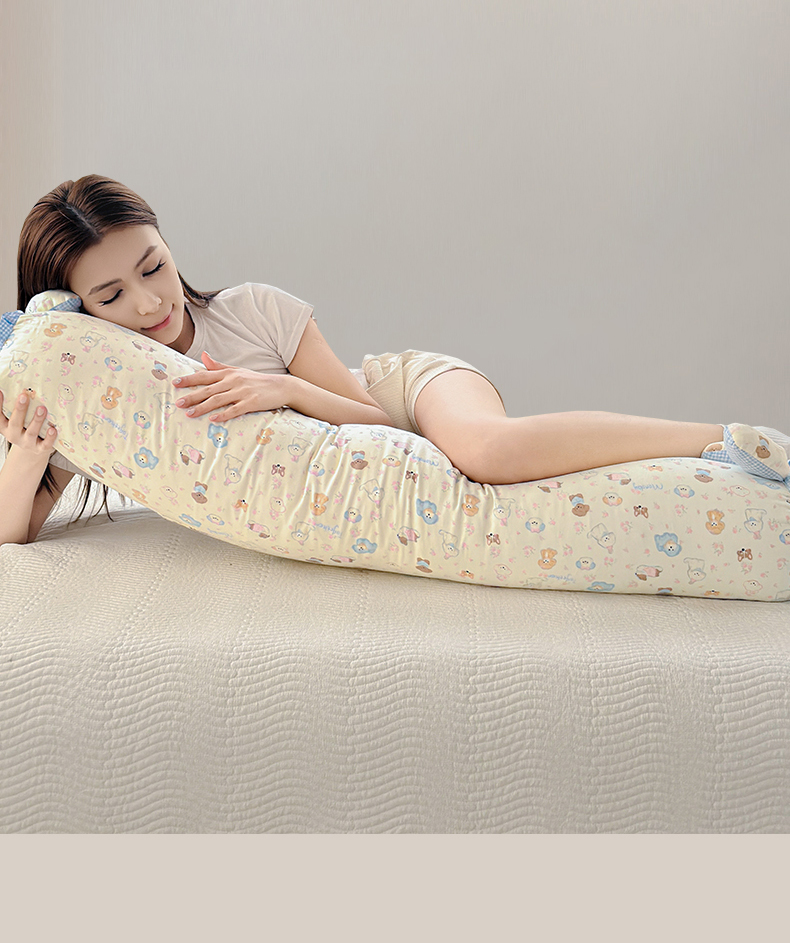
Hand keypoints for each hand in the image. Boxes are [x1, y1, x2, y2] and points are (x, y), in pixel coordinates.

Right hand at [0, 391, 57, 460]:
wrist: (33, 451)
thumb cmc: (24, 428)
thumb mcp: (17, 419)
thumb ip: (16, 408)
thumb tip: (22, 387)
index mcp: (5, 427)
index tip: (0, 391)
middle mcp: (14, 435)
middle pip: (15, 423)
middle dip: (20, 409)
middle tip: (24, 396)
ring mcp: (27, 443)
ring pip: (31, 432)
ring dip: (36, 420)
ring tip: (42, 408)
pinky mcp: (40, 449)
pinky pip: (45, 444)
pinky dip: (50, 437)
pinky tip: (53, 429)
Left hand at [172, 352, 288, 420]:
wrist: (281, 386)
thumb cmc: (257, 380)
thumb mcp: (238, 371)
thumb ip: (219, 366)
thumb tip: (203, 355)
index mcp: (228, 373)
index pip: (204, 375)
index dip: (189, 379)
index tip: (175, 383)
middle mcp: (233, 381)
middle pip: (208, 389)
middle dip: (192, 396)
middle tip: (178, 403)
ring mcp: (242, 392)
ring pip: (218, 400)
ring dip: (202, 407)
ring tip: (190, 414)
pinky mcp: (251, 402)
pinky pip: (234, 409)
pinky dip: (223, 414)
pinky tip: (213, 419)